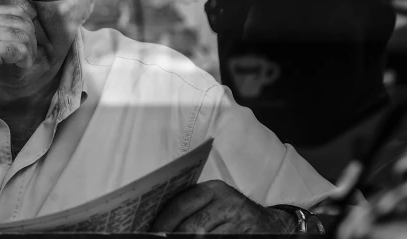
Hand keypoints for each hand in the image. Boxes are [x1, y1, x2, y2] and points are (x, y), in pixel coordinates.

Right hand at [0, 5, 36, 108]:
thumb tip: (30, 19)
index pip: (15, 10)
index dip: (27, 28)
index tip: (26, 46)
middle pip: (22, 22)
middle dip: (31, 42)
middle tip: (26, 59)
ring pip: (24, 36)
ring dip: (29, 54)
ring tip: (21, 67)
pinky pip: (20, 50)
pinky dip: (24, 62)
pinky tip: (18, 72)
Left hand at [151, 180, 296, 233]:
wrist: (272, 224)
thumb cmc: (232, 211)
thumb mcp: (215, 200)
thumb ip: (192, 204)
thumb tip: (159, 220)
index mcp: (214, 189)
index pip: (182, 204)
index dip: (163, 221)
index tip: (150, 231)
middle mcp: (228, 204)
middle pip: (192, 226)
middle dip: (172, 235)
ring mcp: (239, 223)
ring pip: (204, 238)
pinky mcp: (246, 237)